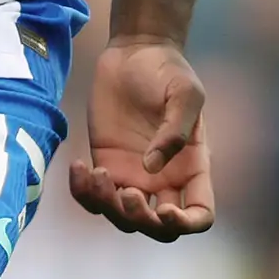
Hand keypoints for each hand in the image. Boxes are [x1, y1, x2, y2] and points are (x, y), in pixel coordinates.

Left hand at [67, 38, 215, 240]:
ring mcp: (133, 175)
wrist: (135, 50)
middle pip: (158, 229)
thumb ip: (175, 130)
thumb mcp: (184, 93)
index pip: (199, 215)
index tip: (165, 209)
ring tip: (96, 172)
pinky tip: (78, 166)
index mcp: (193, 167)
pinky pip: (92, 196)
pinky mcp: (105, 163)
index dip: (185, 225)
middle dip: (141, 221)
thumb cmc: (167, 69)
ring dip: (107, 207)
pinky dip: (82, 192)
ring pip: (122, 218)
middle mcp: (165, 179)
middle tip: (126, 191)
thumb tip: (152, 169)